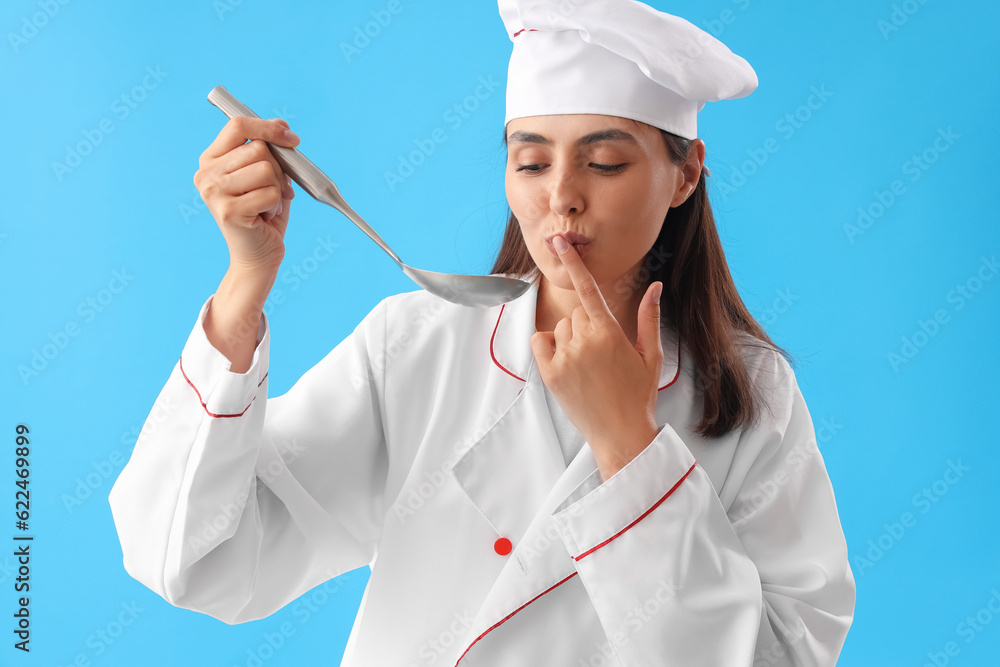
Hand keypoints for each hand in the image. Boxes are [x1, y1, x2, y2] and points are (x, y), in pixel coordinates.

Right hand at [194, 116, 298, 272]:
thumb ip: (270, 150)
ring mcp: (214, 192)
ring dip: (277, 190)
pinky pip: (270, 193)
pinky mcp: (228, 211)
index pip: (238, 126)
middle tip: (275, 191)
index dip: (268, 128)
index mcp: (211, 159)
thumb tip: (281, 124)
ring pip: (266, 170)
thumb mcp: (267, 175)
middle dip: (279, 170)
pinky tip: (265, 217)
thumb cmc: (263, 214)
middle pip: (258, 149)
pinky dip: (276, 205)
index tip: (291, 138)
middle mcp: (206, 173)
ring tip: (267, 205)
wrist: (258, 255)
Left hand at [529, 235, 664, 480]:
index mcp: (610, 333)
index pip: (589, 289)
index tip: (560, 243)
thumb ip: (649, 317)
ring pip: (560, 328)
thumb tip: (655, 286)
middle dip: (587, 326)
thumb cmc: (638, 396)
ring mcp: (565, 358)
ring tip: (589, 366)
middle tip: (602, 354)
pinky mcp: (550, 374)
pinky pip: (541, 342)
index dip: (574, 263)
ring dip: (570, 339)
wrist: (621, 435)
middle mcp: (585, 341)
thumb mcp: (651, 355)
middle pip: (577, 313)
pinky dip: (549, 347)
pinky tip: (567, 364)